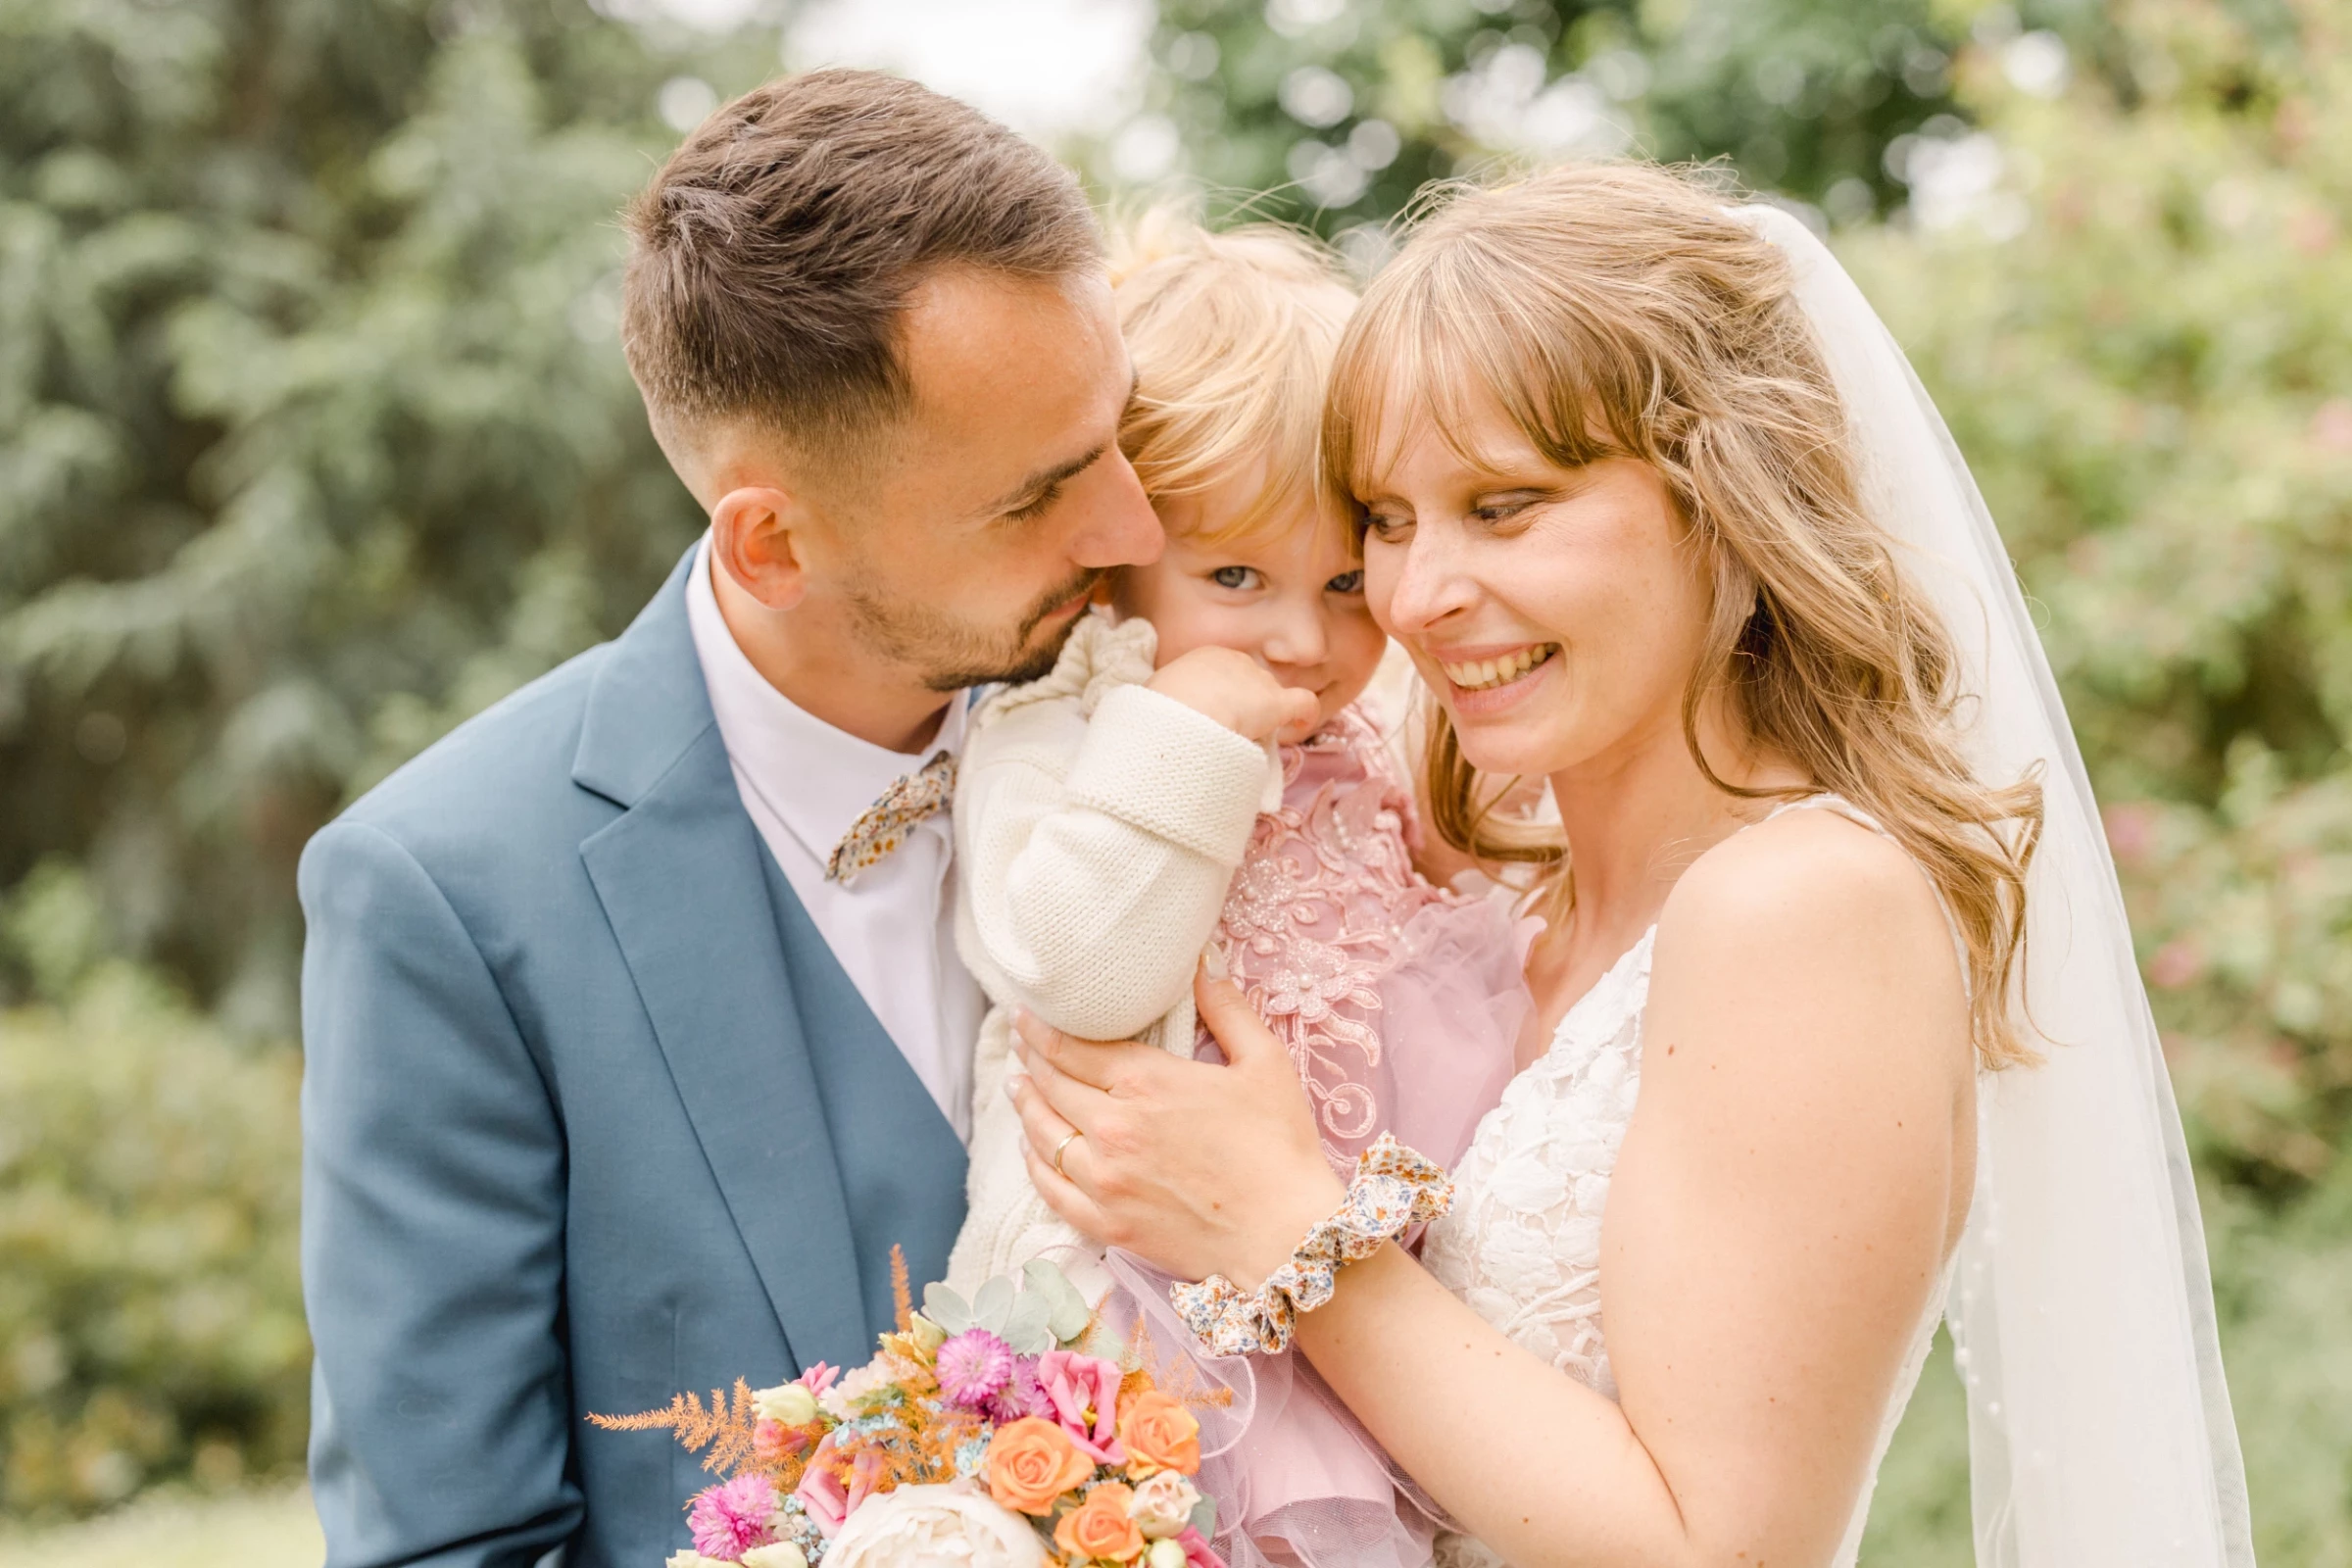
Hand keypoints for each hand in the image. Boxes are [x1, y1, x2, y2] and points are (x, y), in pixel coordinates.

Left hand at [1008, 966, 1345, 1284]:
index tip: (1025, 1016)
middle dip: (1030, 1060)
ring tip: (1018, 1087)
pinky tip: (1030, 1149)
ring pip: (1043, 1134)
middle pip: (1051, 1086)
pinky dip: (1033, 1163)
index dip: (1042, 1029)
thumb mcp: (1264, 1064)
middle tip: (1019, 1043)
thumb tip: (1202, 963)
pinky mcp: (1107, 1224)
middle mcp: (1113, 1128)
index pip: (1073, 1048)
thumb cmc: (1280, 1148)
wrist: (1287, 1237)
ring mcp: (1104, 1180)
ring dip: (1025, 1106)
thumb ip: (1227, 1009)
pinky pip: (1050, 1188)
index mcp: (1146, 1083)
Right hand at [1145, 647, 1320, 743]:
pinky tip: (1298, 727)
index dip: (1225, 694)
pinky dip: (1305, 714)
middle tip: (1233, 728)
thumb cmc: (1162, 708)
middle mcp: (1237, 661)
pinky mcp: (1277, 703)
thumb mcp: (1159, 695)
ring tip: (1253, 737)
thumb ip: (1172, 700)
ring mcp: (1260, 681)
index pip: (1226, 673)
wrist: (1181, 714)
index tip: (1218, 713)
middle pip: (1250, 683)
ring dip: (1266, 715)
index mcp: (1207, 656)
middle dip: (1245, 703)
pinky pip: (1303, 704)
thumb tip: (1169, 718)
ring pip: (1270, 696)